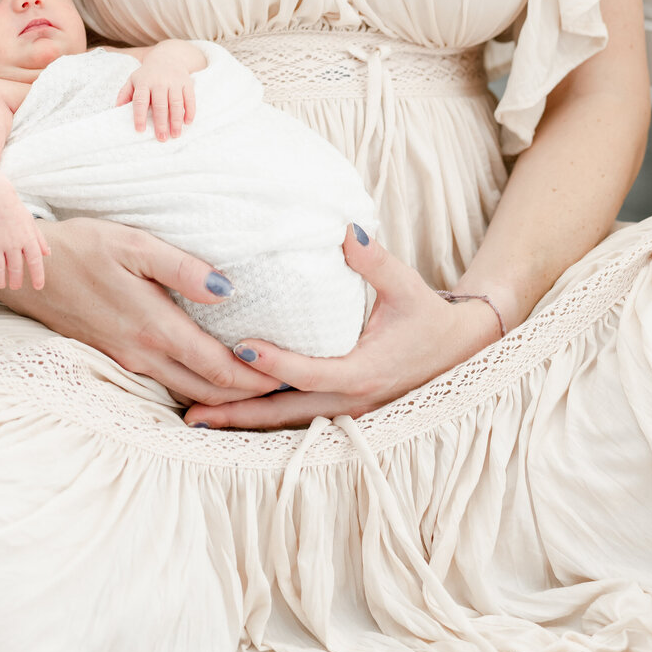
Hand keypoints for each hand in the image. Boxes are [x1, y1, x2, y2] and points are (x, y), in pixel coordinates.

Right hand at [0, 183, 50, 290]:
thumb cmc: (14, 210)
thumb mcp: (31, 222)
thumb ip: (39, 239)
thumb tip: (47, 254)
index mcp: (27, 238)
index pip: (35, 261)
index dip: (38, 276)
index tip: (38, 287)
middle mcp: (12, 243)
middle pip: (15, 269)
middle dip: (16, 282)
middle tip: (15, 286)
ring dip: (0, 280)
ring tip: (2, 284)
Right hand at [0, 217, 281, 406]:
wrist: (26, 271)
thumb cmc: (82, 248)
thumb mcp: (134, 244)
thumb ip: (182, 268)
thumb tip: (229, 290)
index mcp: (153, 327)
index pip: (217, 368)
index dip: (256, 377)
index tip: (292, 374)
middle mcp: (142, 354)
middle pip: (208, 391)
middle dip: (250, 396)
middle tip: (290, 388)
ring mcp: (127, 361)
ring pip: (187, 393)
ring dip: (226, 397)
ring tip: (261, 390)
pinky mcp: (117, 359)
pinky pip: (166, 385)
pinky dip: (197, 390)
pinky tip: (213, 380)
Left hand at [116, 52, 196, 140]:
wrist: (168, 56)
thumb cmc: (147, 74)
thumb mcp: (133, 80)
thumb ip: (125, 94)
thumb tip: (116, 108)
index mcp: (144, 82)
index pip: (140, 100)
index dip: (140, 116)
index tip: (140, 130)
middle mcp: (159, 81)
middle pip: (160, 104)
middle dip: (161, 123)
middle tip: (161, 138)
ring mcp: (174, 81)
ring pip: (176, 103)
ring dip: (176, 120)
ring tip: (175, 135)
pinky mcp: (187, 83)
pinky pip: (190, 98)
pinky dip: (190, 111)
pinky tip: (187, 122)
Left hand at [184, 227, 503, 429]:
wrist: (459, 353)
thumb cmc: (429, 317)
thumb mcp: (406, 286)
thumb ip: (374, 260)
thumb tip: (345, 228)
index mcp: (364, 372)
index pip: (310, 372)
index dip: (275, 364)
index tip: (240, 349)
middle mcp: (351, 400)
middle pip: (285, 413)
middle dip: (238, 414)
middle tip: (192, 413)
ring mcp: (346, 413)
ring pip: (286, 423)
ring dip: (243, 422)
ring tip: (197, 419)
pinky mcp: (342, 413)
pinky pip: (296, 419)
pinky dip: (262, 418)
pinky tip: (231, 414)